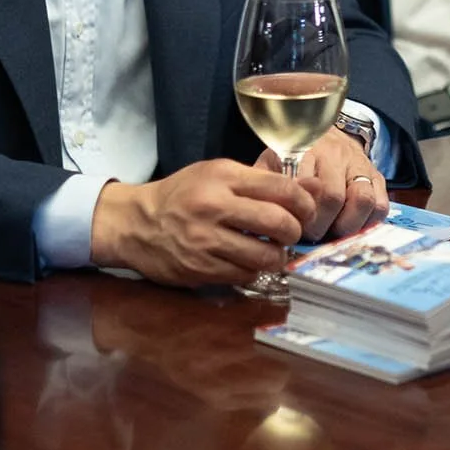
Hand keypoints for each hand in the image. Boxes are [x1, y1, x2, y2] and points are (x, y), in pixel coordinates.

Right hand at [88, 159, 316, 286]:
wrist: (136, 223)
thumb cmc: (183, 194)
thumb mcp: (219, 174)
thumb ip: (264, 181)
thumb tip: (312, 189)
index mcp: (222, 176)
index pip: (281, 188)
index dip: (304, 202)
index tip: (306, 211)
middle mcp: (214, 206)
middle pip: (278, 223)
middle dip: (294, 231)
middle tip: (290, 233)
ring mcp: (205, 240)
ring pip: (264, 255)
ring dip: (277, 256)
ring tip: (271, 249)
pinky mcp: (200, 269)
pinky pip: (244, 275)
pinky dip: (254, 270)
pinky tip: (248, 260)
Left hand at [258, 128, 388, 241]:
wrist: (329, 133)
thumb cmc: (297, 154)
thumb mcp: (275, 160)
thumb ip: (269, 182)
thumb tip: (264, 210)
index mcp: (307, 150)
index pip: (308, 187)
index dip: (301, 214)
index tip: (293, 226)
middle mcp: (336, 155)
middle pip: (334, 197)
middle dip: (321, 225)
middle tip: (310, 235)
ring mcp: (360, 166)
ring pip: (364, 201)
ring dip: (347, 226)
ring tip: (333, 233)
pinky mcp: (377, 177)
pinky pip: (381, 206)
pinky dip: (367, 223)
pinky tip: (351, 226)